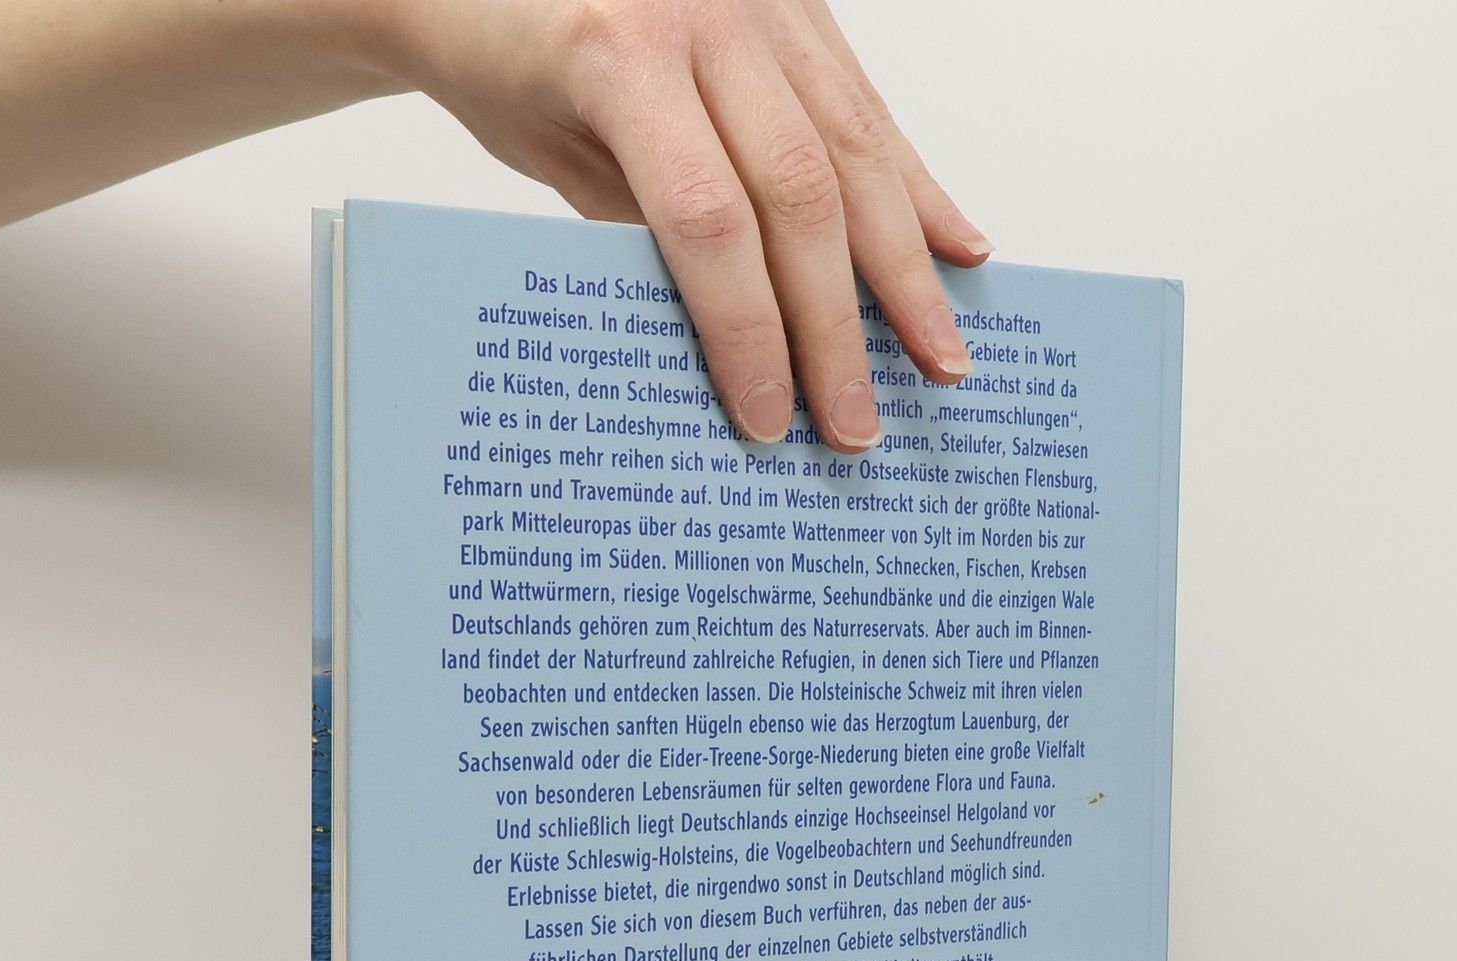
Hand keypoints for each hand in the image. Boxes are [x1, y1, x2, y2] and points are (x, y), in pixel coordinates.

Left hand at [374, 0, 992, 449]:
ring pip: (856, 149)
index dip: (747, 328)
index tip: (767, 417)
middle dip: (836, 325)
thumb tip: (730, 344)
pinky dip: (915, 186)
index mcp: (619, 52)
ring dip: (905, 269)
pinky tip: (956, 248)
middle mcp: (706, 12)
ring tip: (937, 358)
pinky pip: (867, 106)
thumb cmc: (500, 48)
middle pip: (801, 192)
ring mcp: (765, 2)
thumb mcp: (545, 151)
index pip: (707, 216)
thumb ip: (637, 228)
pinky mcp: (802, 3)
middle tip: (854, 424)